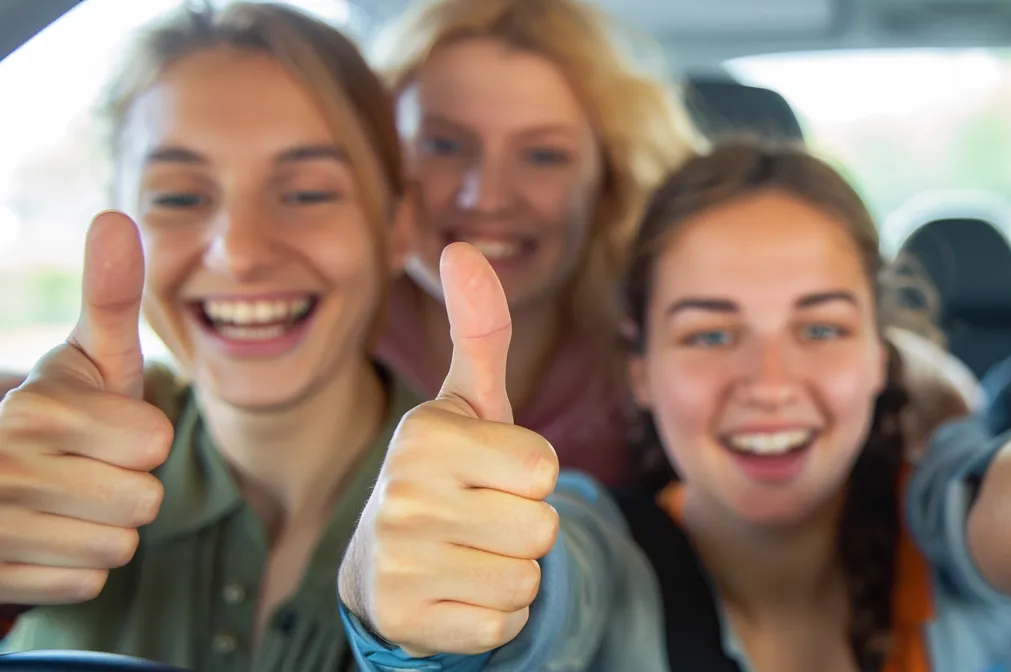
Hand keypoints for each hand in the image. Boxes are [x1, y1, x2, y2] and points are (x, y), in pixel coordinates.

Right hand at [0, 212, 172, 605]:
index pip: (154, 443)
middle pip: (144, 501)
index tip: (104, 427)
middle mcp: (5, 466)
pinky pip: (88, 582)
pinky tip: (47, 535)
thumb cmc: (62, 413)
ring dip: (106, 528)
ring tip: (68, 499)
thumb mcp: (88, 359)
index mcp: (36, 408)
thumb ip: (111, 297)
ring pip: (119, 547)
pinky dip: (76, 566)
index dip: (143, 438)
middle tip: (88, 467)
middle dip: (130, 486)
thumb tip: (116, 218)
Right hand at [341, 243, 559, 656]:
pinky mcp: (406, 620)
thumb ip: (480, 331)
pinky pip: (503, 623)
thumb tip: (465, 247)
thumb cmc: (446, 474)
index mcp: (424, 435)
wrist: (383, 567)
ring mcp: (399, 561)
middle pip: (542, 526)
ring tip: (467, 553)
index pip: (544, 466)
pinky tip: (454, 592)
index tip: (488, 473)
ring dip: (510, 571)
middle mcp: (401, 495)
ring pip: (527, 577)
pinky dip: (491, 616)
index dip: (530, 475)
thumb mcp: (468, 405)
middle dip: (525, 527)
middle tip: (479, 519)